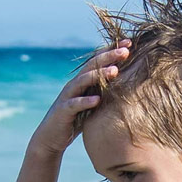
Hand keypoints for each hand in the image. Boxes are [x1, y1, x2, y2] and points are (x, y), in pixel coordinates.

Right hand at [30, 40, 130, 156]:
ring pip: (83, 81)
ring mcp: (68, 97)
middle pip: (91, 66)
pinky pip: (75, 104)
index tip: (130, 43)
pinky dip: (85, 101)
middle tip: (125, 51)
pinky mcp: (63, 111)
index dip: (112, 51)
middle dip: (108, 57)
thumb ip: (103, 94)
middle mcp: (74, 85)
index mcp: (83, 82)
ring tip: (115, 71)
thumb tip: (126, 87)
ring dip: (99, 75)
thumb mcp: (91, 104)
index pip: (98, 62)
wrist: (50, 138)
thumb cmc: (74, 121)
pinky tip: (97, 100)